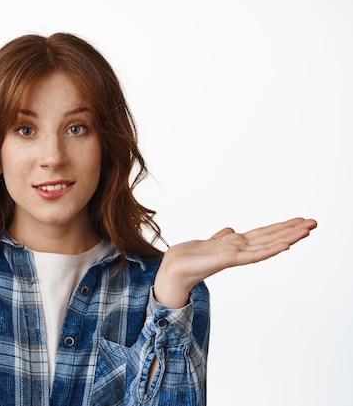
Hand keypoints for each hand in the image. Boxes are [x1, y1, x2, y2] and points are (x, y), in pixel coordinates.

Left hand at [153, 217, 316, 307]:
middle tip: (315, 222)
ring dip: (287, 237)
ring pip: (267, 244)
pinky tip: (285, 245)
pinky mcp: (228, 259)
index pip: (264, 234)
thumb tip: (231, 230)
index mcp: (236, 244)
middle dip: (292, 230)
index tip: (301, 221)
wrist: (173, 267)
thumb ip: (222, 237)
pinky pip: (253, 254)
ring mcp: (236, 255)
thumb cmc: (190, 257)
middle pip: (271, 237)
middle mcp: (239, 249)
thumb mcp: (209, 241)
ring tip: (306, 230)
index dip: (282, 227)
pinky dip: (270, 250)